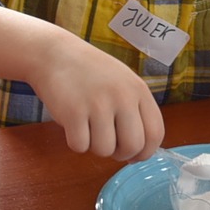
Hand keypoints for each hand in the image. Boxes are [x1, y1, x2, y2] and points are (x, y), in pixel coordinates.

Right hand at [30, 34, 163, 159]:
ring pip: (105, 150)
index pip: (155, 133)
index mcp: (139, 90)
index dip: (146, 152)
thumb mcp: (123, 83)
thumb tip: (140, 152)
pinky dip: (76, 143)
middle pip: (133, 146)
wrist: (55, 54)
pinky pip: (80, 146)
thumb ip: (135, 111)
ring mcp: (97, 103)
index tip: (134, 156)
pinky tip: (73, 125)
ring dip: (95, 147)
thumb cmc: (90, 73)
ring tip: (88, 128)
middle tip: (109, 145)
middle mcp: (122, 96)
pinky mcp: (73, 112)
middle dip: (121, 154)